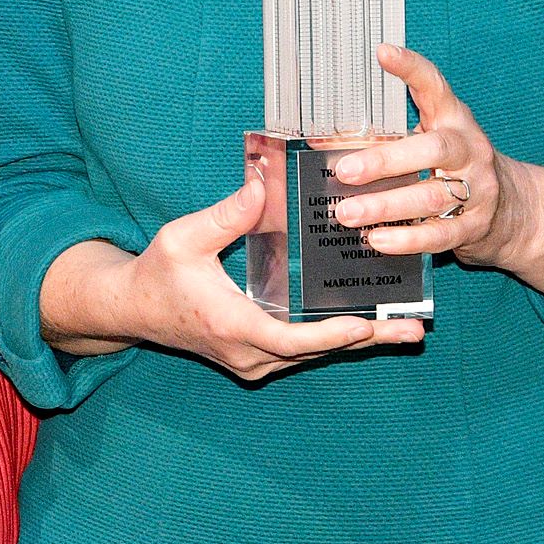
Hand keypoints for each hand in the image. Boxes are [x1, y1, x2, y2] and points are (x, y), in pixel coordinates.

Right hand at [39, 177, 417, 378]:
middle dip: (366, 339)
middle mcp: (247, 352)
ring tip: (405, 330)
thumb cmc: (157, 272)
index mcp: (232, 325)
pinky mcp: (253, 358)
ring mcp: (251, 360)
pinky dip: (333, 339)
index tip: (366, 324)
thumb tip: (262, 182)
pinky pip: (301, 351)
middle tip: (413, 330)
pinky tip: (366, 325)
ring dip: (357, 342)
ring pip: (313, 355)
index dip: (332, 334)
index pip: (292, 339)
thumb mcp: (184, 237)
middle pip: (316, 352)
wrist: (131, 309)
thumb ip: (226, 214)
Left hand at [333, 45, 543, 328]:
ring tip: (347, 213)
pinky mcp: (475, 226)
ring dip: (385, 206)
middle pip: (432, 149)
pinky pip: (439, 234)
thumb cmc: (453, 166)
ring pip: (431, 196)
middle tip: (344, 171)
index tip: (383, 52)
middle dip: (384, 160)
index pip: (434, 86)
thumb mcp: (427, 141)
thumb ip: (382, 137)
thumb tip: (320, 140)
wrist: (513, 210)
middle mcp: (468, 149)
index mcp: (453, 118)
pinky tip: (376, 240)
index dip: (411, 68)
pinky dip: (406, 238)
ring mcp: (477, 189)